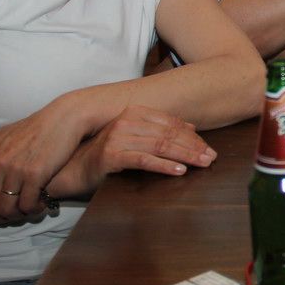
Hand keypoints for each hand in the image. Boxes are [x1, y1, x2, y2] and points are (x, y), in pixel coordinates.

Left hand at [0, 98, 93, 242]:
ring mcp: (17, 169)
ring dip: (18, 215)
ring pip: (7, 209)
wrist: (66, 117)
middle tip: (11, 216)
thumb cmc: (35, 125)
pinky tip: (42, 203)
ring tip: (29, 209)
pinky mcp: (37, 174)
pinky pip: (28, 204)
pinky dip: (34, 209)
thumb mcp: (3, 132)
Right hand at [47, 106, 216, 199]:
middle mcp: (126, 121)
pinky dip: (164, 165)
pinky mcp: (111, 155)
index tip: (208, 149)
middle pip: (169, 134)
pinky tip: (179, 171)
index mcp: (134, 113)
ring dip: (185, 156)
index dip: (192, 137)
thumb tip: (191, 126)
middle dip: (193, 147)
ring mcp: (117, 137)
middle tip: (211, 158)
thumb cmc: (108, 154)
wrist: (73, 169)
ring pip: (160, 145)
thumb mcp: (136, 138)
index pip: (171, 123)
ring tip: (202, 164)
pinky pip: (144, 160)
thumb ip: (160, 130)